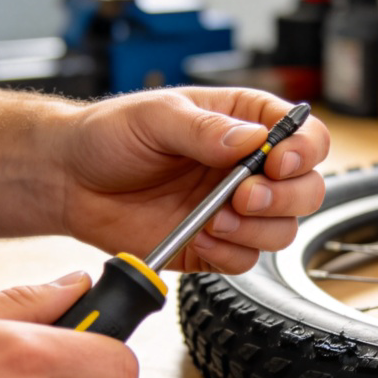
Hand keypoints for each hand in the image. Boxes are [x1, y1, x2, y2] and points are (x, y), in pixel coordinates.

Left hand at [57, 87, 329, 271]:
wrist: (70, 180)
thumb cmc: (110, 135)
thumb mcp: (156, 117)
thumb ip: (205, 129)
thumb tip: (251, 140)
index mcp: (244, 124)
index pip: (305, 137)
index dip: (304, 151)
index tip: (277, 162)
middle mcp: (247, 169)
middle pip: (307, 189)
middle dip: (284, 198)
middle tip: (244, 195)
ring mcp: (234, 210)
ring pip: (283, 231)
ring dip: (256, 229)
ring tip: (214, 218)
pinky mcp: (215, 245)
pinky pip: (246, 261)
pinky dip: (228, 253)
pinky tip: (198, 236)